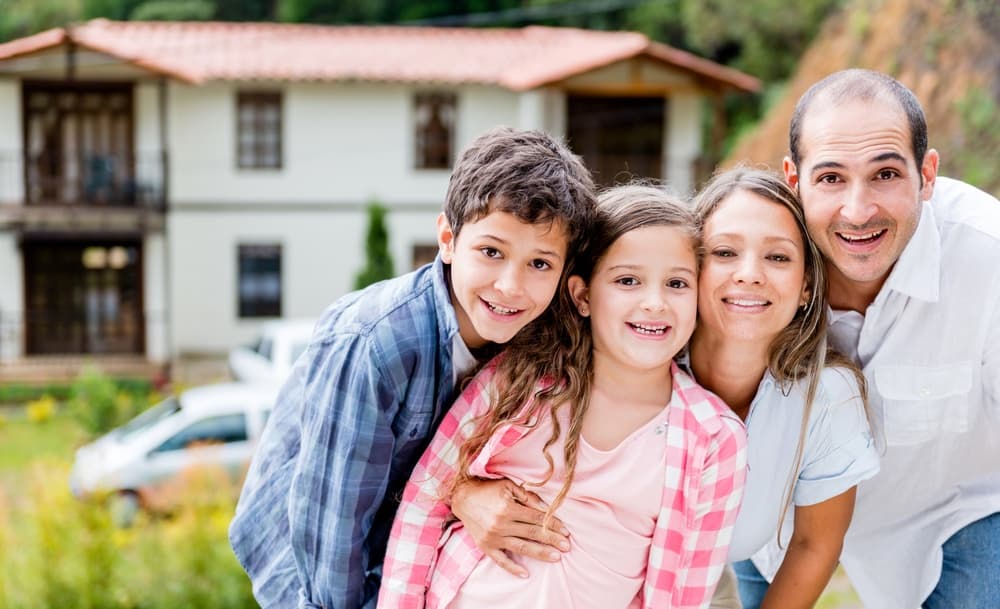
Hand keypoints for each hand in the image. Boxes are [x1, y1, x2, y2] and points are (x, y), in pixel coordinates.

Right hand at [450, 478, 570, 577]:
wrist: (461, 497)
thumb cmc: (487, 489)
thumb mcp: (507, 485)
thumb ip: (527, 497)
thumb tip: (546, 508)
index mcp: (508, 507)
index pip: (536, 518)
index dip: (553, 524)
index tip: (566, 530)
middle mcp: (501, 524)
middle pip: (532, 533)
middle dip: (552, 539)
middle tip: (568, 546)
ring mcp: (493, 537)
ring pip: (521, 547)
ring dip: (540, 553)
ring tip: (556, 557)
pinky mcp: (486, 546)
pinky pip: (501, 560)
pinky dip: (513, 568)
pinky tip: (525, 574)